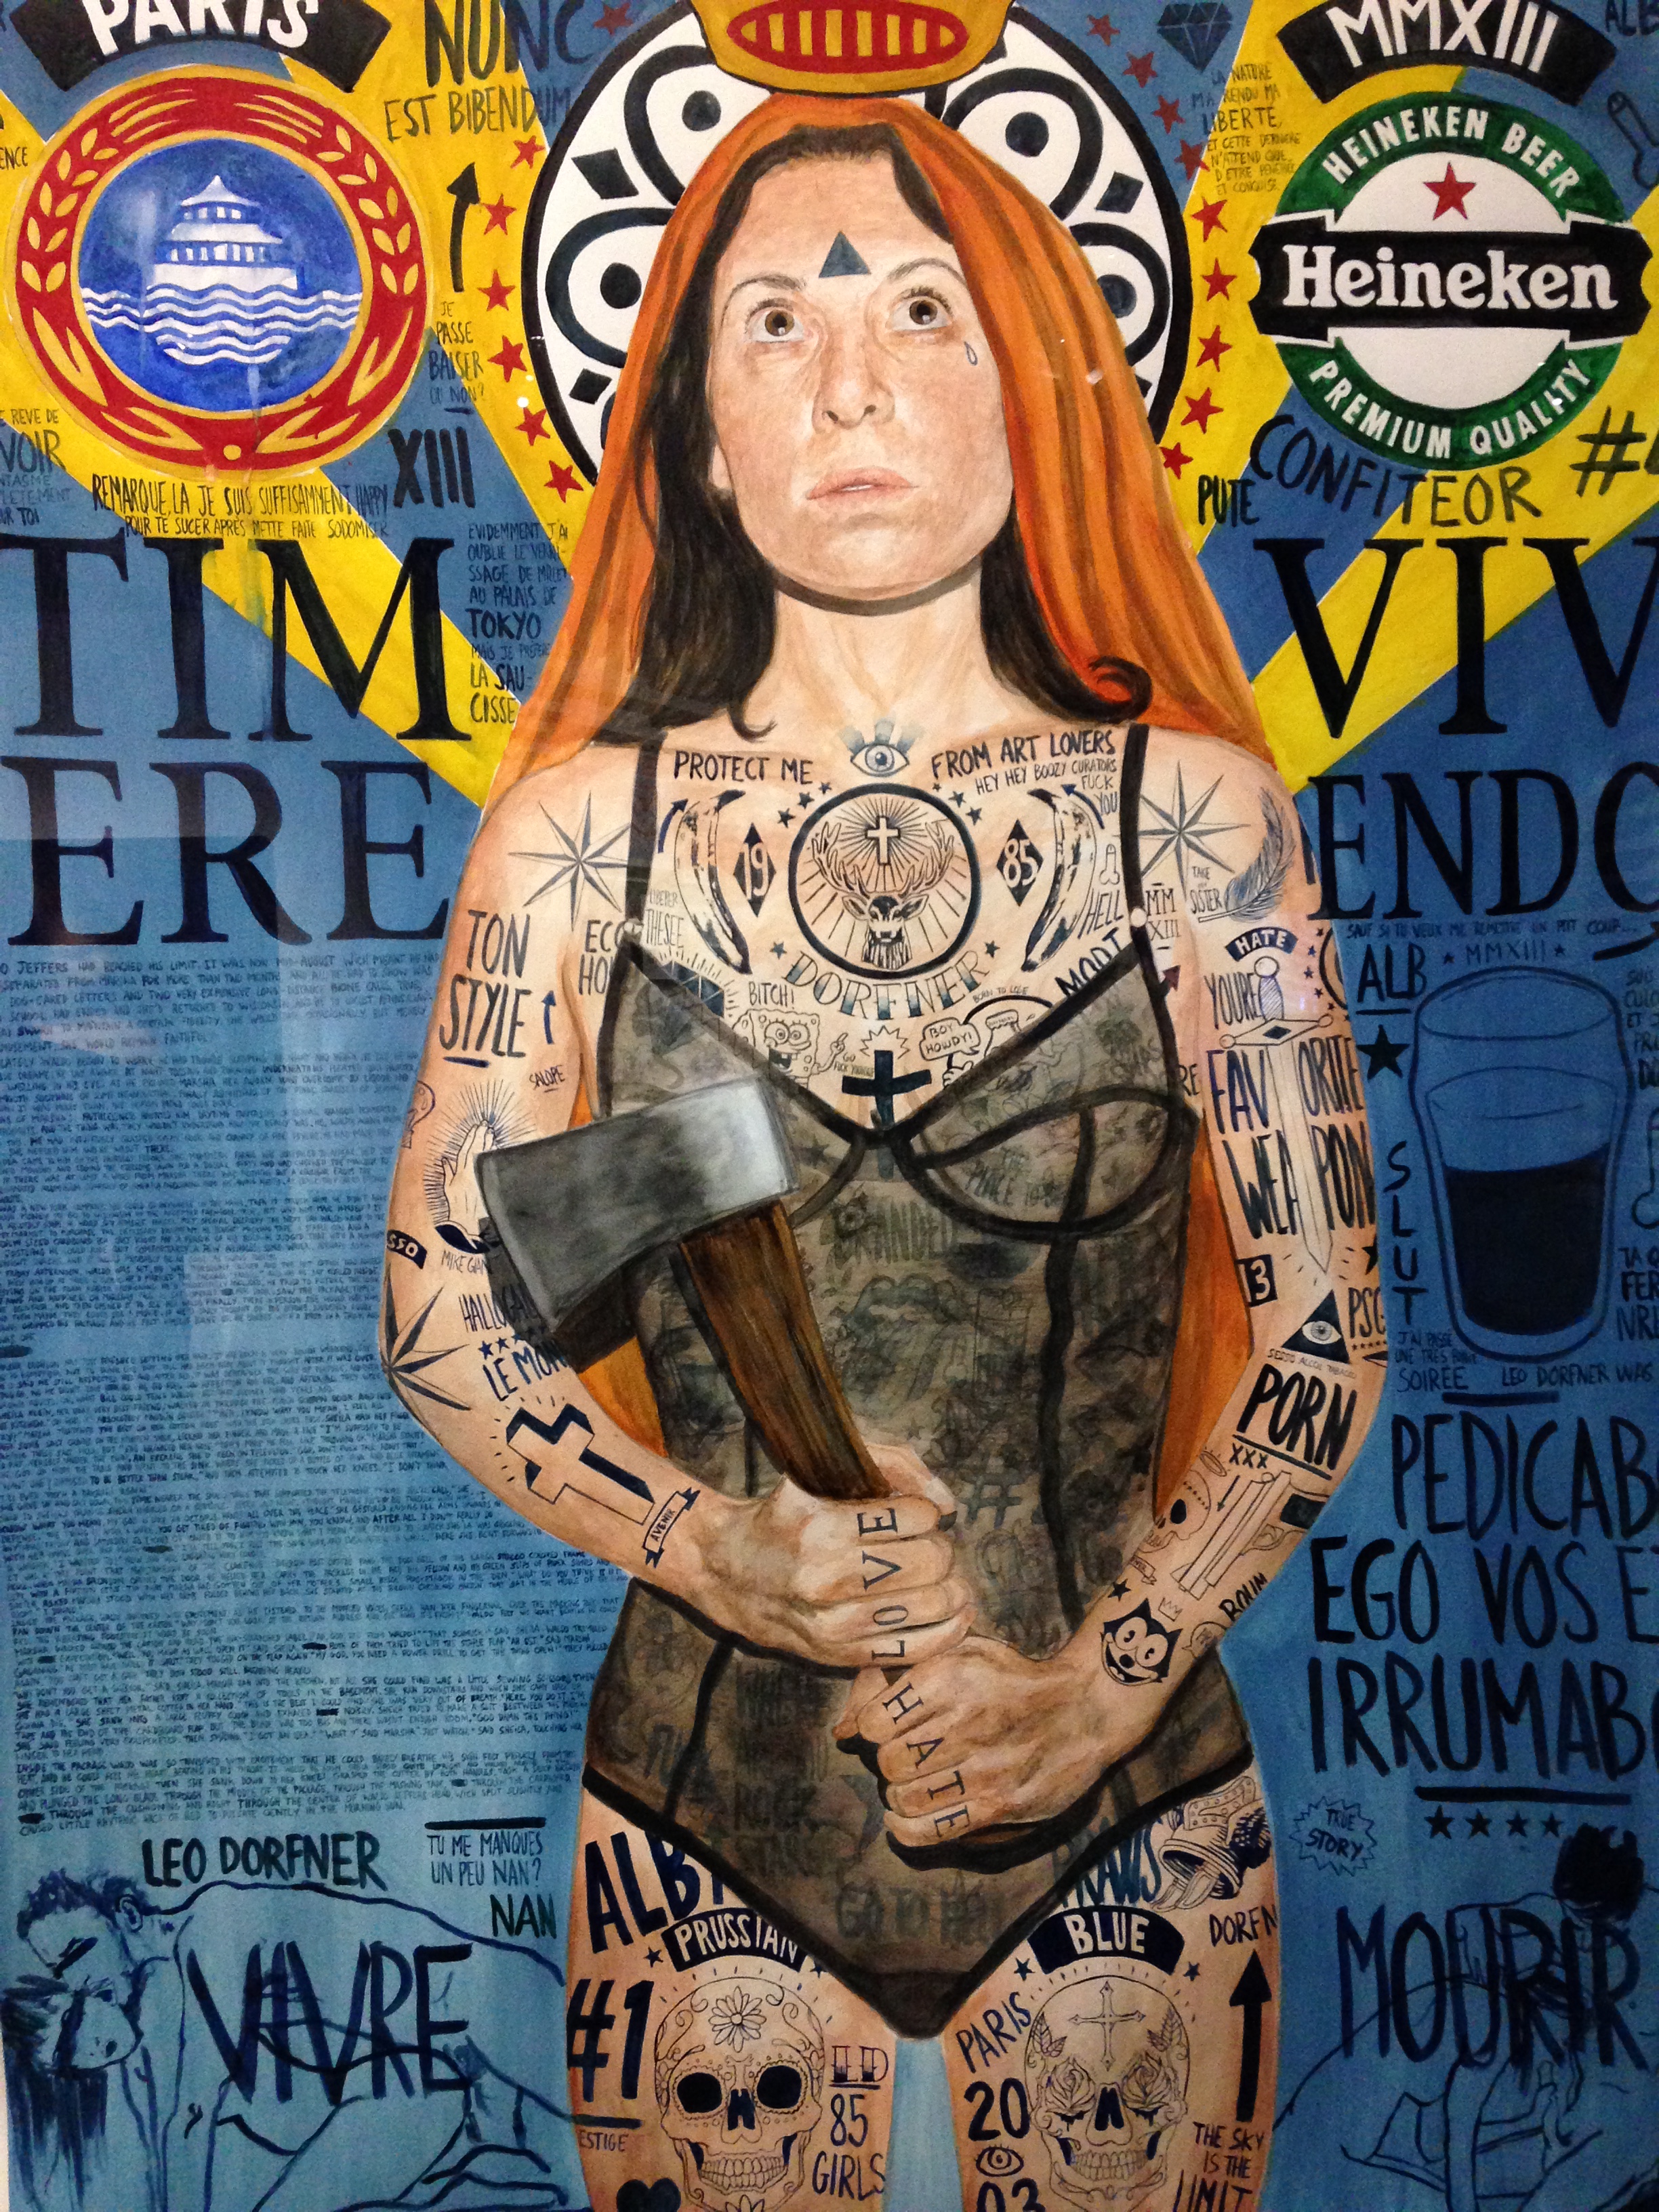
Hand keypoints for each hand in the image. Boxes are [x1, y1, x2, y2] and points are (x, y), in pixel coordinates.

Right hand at [439, 1119, 491, 1234]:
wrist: (464, 1222)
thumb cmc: (456, 1206)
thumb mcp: (448, 1189)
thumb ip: (447, 1173)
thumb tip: (445, 1160)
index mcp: (458, 1174)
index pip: (464, 1152)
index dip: (470, 1139)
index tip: (476, 1127)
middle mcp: (466, 1174)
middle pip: (473, 1151)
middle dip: (479, 1137)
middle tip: (485, 1125)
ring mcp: (476, 1179)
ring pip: (480, 1157)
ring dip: (485, 1143)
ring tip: (490, 1132)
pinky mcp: (483, 1184)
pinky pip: (486, 1167)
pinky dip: (489, 1156)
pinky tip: (494, 1147)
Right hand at [686, 1444, 971, 1670]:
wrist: (728, 1574)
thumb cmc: (787, 1516)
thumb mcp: (821, 1471)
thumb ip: (891, 1463)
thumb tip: (947, 1502)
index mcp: (821, 1527)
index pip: (914, 1517)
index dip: (924, 1512)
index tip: (912, 1515)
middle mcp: (825, 1579)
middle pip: (929, 1561)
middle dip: (939, 1548)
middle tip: (925, 1546)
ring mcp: (833, 1624)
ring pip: (931, 1605)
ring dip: (951, 1587)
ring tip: (941, 1577)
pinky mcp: (842, 1656)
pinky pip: (917, 1648)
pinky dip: (948, 1629)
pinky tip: (954, 1612)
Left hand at [833, 1632, 1169, 1845]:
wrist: (1082, 1708)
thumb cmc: (1007, 1678)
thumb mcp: (954, 1654)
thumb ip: (890, 1681)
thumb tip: (841, 1731)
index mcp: (949, 1676)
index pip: (873, 1722)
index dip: (875, 1725)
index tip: (892, 1723)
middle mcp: (964, 1722)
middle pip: (886, 1762)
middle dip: (890, 1760)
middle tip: (911, 1753)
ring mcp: (983, 1768)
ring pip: (903, 1797)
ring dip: (903, 1792)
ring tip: (922, 1778)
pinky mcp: (1000, 1806)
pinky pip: (930, 1831)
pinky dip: (908, 1827)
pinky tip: (911, 1813)